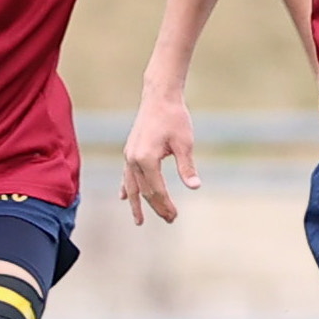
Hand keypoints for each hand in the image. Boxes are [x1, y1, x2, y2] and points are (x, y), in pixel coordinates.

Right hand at [120, 96, 198, 224]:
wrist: (160, 97)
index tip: (174, 216)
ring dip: (137, 203)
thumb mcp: (185, 143)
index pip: (156, 190)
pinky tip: (124, 197)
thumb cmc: (175, 118)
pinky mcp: (129, 151)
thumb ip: (187, 166)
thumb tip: (195, 186)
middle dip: (156, 207)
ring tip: (139, 221)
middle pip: (144, 191)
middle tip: (170, 220)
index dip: (165, 205)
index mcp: (146, 159)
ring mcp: (129, 155)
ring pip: (132, 186)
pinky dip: (126, 188)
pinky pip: (126, 175)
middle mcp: (133, 159)